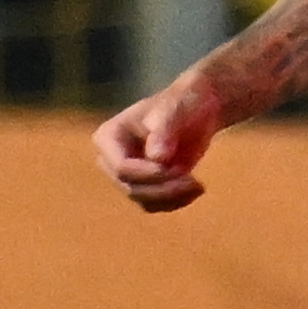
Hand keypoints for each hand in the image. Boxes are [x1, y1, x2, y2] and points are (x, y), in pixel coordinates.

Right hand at [92, 77, 222, 211]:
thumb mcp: (173, 111)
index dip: (148, 173)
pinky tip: (197, 189)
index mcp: (109, 137)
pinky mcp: (145, 185)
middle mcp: (111, 159)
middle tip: (193, 181)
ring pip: (142, 200)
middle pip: (130, 187)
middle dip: (163, 188)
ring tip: (198, 185)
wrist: (197, 109)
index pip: (121, 167)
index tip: (179, 169)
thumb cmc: (181, 103)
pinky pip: (155, 205)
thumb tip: (157, 157)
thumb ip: (164, 130)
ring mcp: (127, 174)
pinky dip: (176, 202)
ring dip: (172, 198)